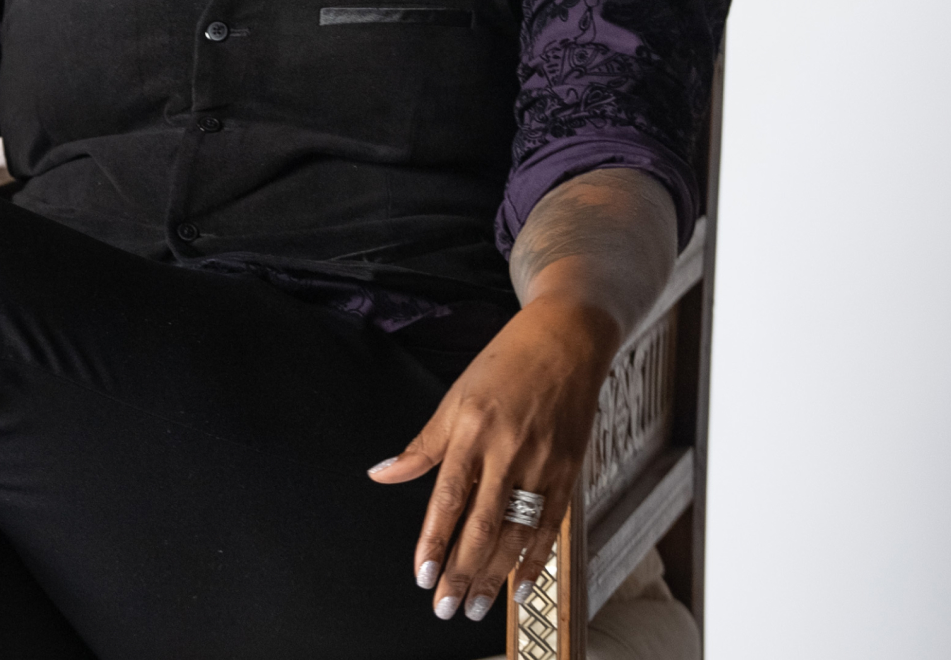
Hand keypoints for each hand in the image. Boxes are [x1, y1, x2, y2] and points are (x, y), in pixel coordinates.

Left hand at [367, 296, 617, 623]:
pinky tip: (520, 584)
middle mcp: (508, 450)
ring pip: (517, 532)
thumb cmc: (504, 367)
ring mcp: (543, 463)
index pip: (448, 498)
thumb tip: (380, 475)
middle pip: (482, 524)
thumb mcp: (454, 399)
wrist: (566, 341)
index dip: (434, 540)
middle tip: (446, 608)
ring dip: (495, 575)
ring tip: (477, 607)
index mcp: (470, 431)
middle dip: (462, 571)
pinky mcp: (570, 470)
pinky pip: (552, 525)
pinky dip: (536, 558)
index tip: (422, 575)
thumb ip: (421, 446)